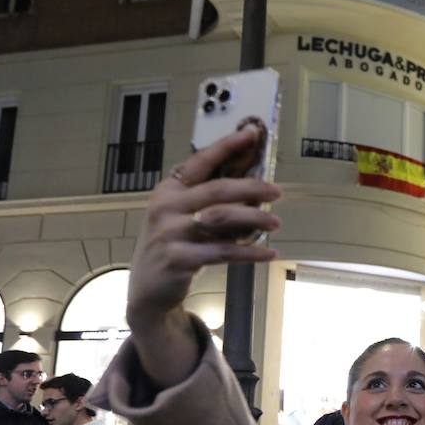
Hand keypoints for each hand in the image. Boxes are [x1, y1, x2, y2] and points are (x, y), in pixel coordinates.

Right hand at [126, 125, 282, 386]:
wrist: (148, 291)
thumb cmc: (173, 248)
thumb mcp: (182, 218)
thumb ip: (210, 204)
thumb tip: (255, 191)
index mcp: (168, 190)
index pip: (199, 161)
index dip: (226, 146)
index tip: (250, 133)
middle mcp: (166, 207)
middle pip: (216, 190)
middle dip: (250, 187)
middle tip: (276, 191)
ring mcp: (170, 233)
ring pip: (220, 218)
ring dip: (253, 218)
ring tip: (275, 222)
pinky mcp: (179, 259)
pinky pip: (222, 252)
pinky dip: (249, 252)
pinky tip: (268, 253)